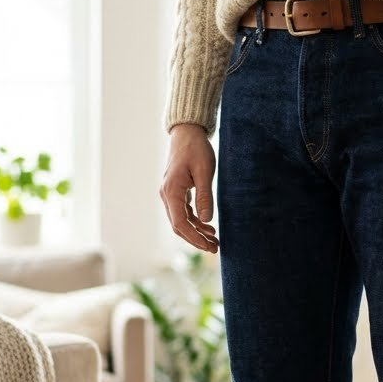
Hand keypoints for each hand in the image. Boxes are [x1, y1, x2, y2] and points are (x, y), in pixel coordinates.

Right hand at [160, 123, 219, 252]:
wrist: (187, 132)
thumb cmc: (196, 149)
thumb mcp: (204, 171)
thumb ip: (205, 196)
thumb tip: (206, 220)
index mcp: (172, 191)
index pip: (179, 223)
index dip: (194, 238)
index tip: (208, 246)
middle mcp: (167, 195)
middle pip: (179, 225)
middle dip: (196, 239)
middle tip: (215, 248)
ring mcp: (171, 194)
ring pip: (182, 220)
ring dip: (197, 232)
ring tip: (214, 241)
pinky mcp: (177, 191)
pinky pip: (184, 212)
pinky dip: (196, 221)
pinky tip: (208, 227)